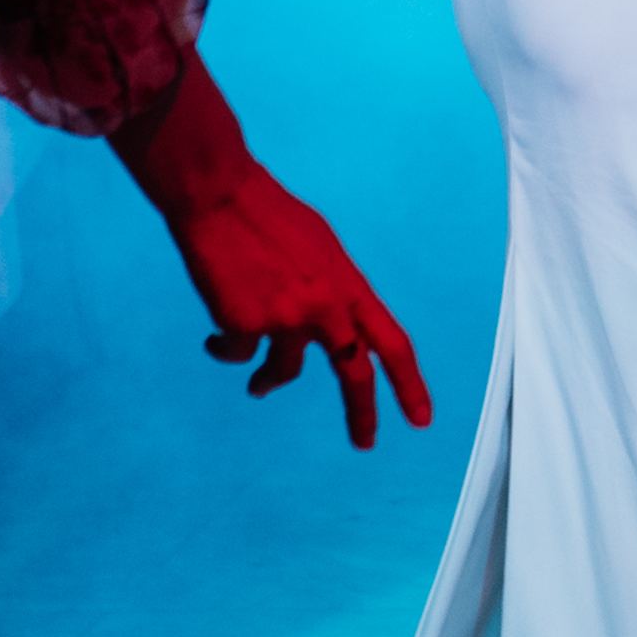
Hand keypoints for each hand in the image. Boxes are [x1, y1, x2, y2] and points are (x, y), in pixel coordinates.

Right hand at [173, 156, 435, 448]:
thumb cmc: (266, 212)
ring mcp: (285, 318)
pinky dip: (225, 349)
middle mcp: (325, 306)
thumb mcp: (321, 247)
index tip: (421, 417)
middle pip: (355, 374)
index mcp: (348, 284)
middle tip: (366, 441)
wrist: (218, 195)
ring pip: (282, 374)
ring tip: (258, 386)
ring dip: (267, 382)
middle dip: (362, 414)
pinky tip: (215, 337)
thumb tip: (334, 321)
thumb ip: (332, 288)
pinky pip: (236, 355)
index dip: (409, 383)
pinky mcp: (243, 325)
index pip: (392, 342)